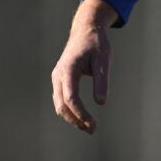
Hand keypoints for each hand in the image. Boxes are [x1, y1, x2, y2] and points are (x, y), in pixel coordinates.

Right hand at [51, 0, 119, 133]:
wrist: (85, 30)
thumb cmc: (96, 44)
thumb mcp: (103, 60)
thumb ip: (102, 80)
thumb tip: (101, 103)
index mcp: (68, 69)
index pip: (71, 98)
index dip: (81, 114)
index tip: (93, 124)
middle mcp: (59, 75)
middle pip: (61, 105)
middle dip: (76, 120)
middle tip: (93, 130)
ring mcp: (57, 77)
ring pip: (59, 104)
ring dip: (72, 117)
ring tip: (89, 127)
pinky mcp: (60, 80)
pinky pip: (61, 99)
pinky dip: (70, 110)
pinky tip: (83, 117)